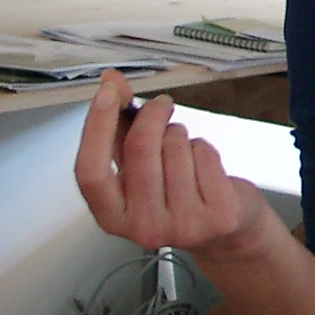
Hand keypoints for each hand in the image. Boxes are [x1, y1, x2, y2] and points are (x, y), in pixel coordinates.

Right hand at [74, 72, 265, 259]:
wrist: (223, 232)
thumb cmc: (175, 193)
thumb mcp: (139, 166)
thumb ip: (119, 126)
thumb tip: (110, 82)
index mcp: (112, 217)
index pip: (90, 172)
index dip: (96, 127)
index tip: (108, 92)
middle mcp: (142, 228)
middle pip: (140, 149)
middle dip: (152, 115)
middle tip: (161, 106)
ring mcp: (181, 226)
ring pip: (175, 147)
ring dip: (179, 135)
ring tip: (183, 152)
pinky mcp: (217, 216)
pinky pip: (204, 154)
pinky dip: (204, 148)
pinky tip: (204, 167)